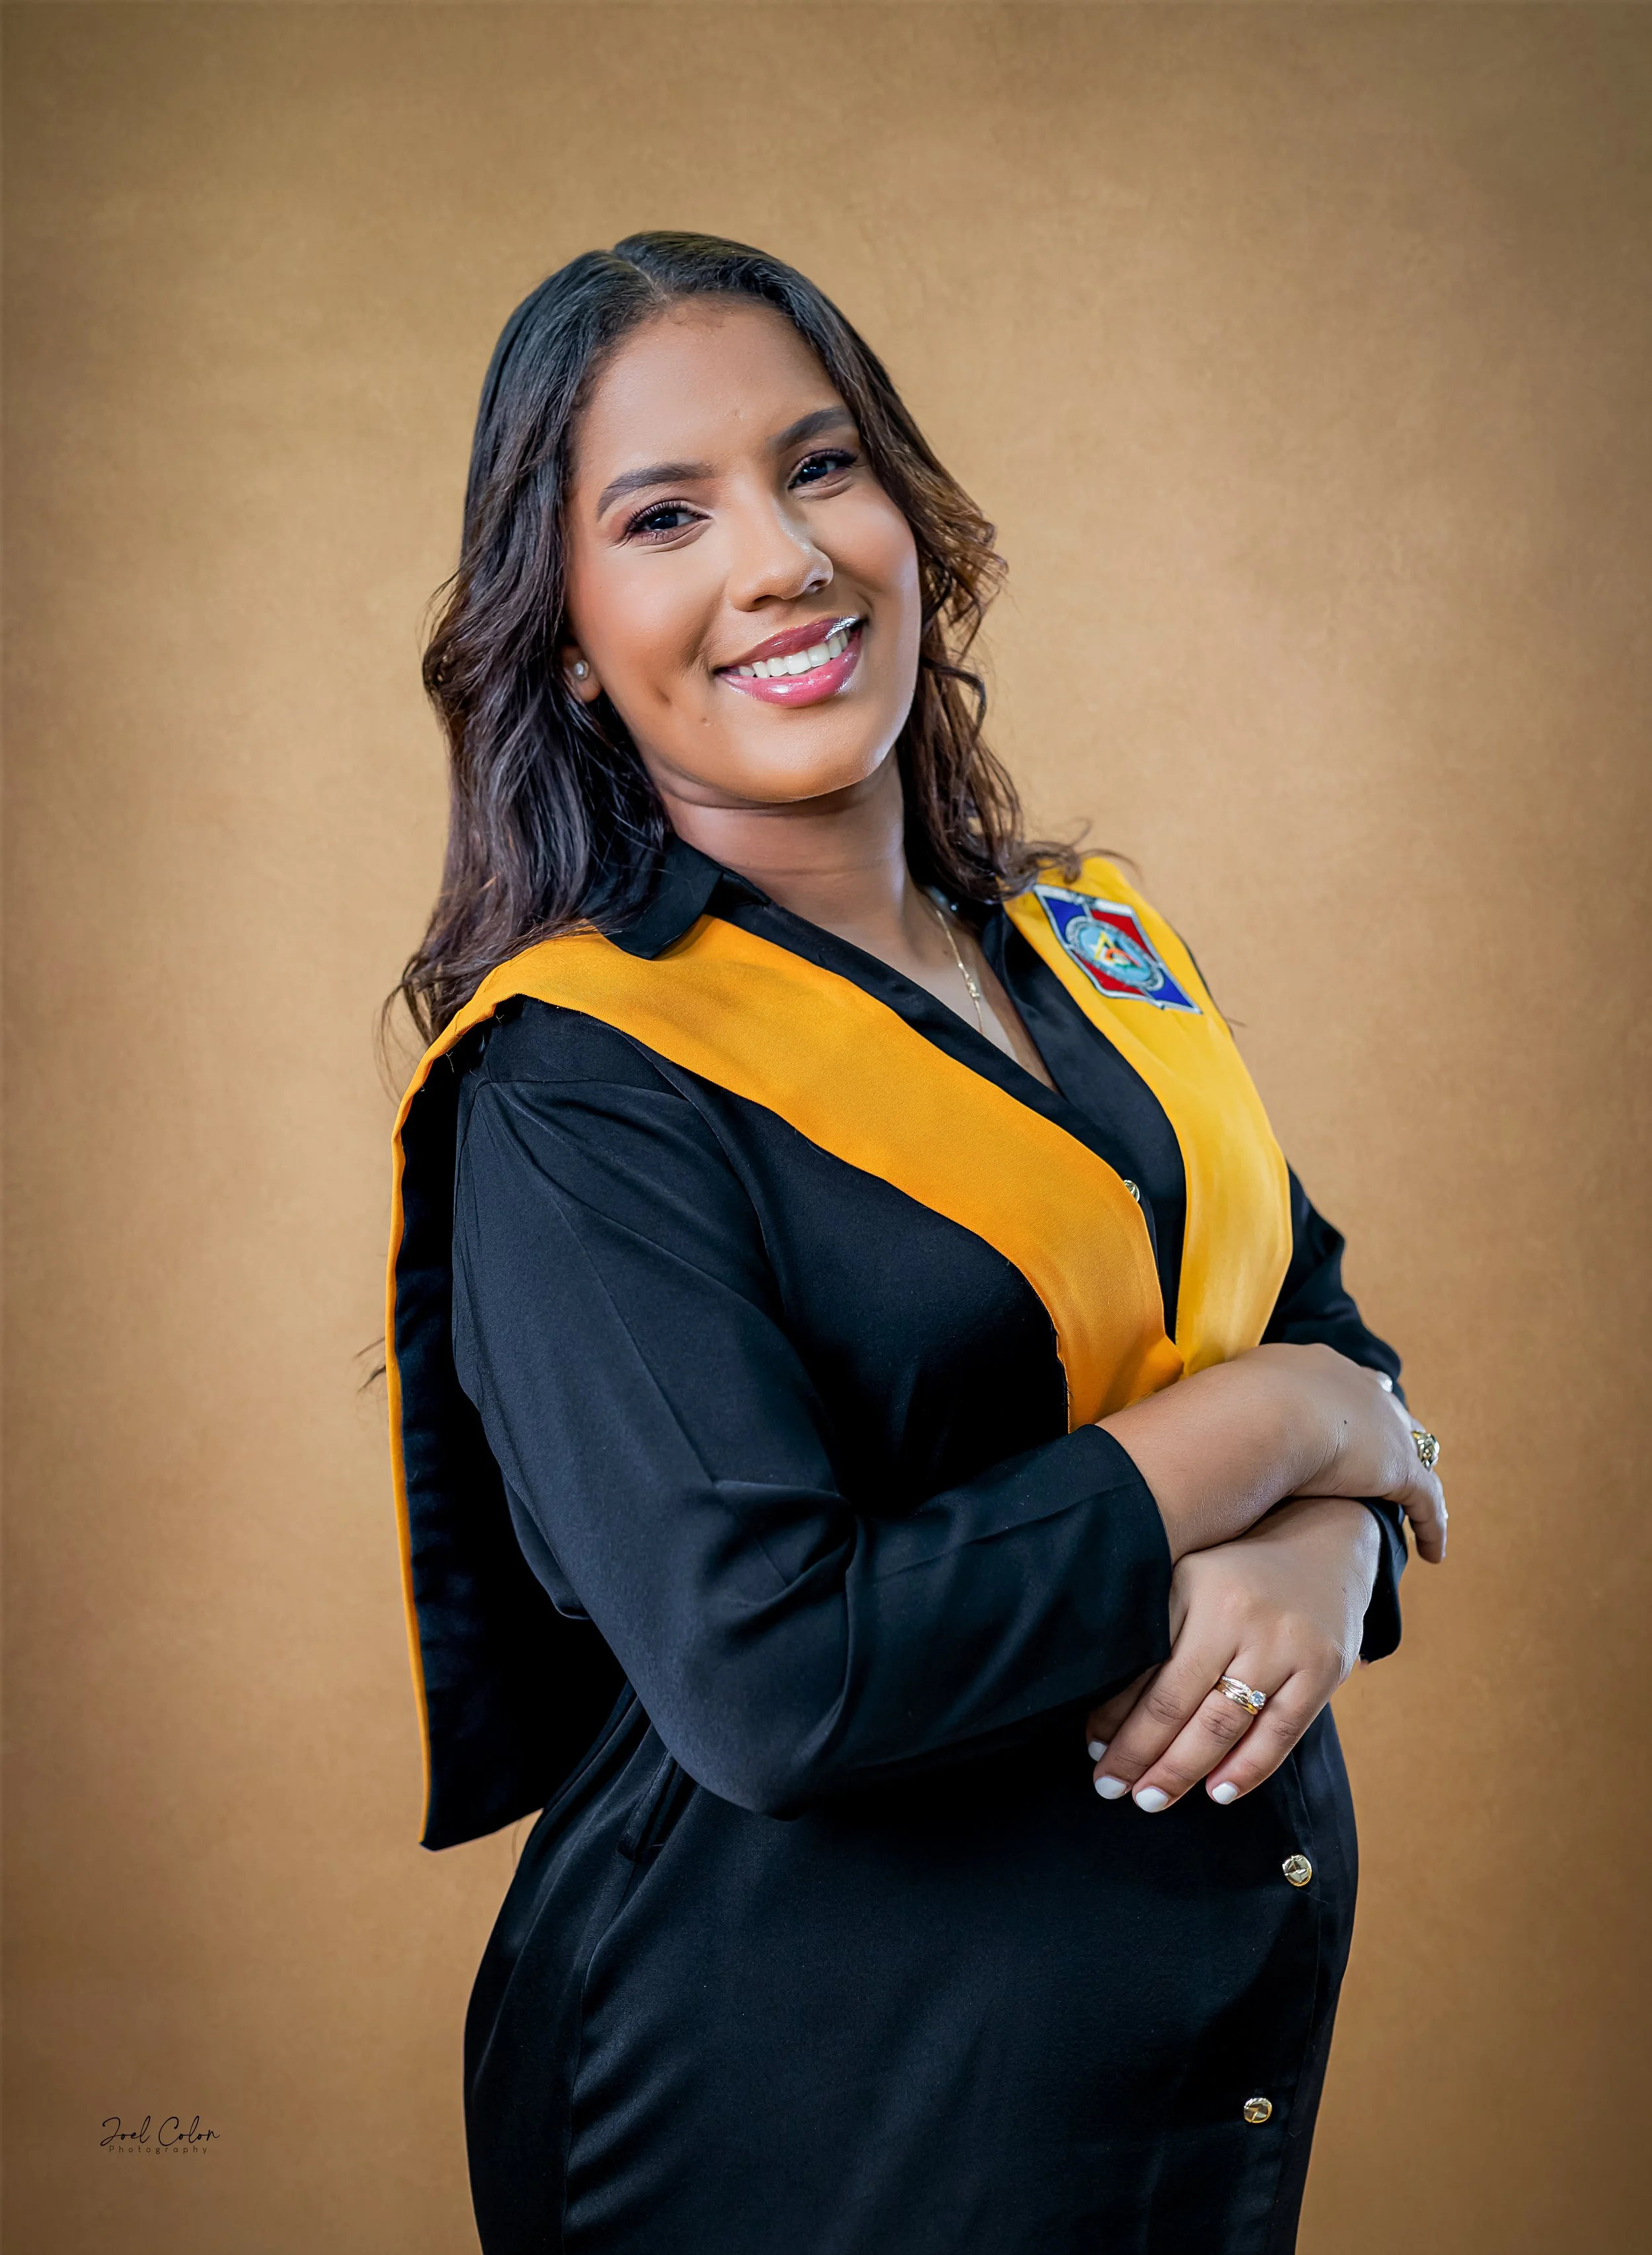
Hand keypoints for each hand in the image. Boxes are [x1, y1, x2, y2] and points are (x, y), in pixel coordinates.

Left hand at [1082, 1497, 1378, 1810]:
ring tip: (1150, 1799)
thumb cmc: (1236, 1574)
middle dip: (1139, 1754)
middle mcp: (1238, 1613)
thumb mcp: (1189, 1580)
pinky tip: (1216, 1793)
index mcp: (1193, 1585)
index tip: (1092, 1750)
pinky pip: (1281, 1732)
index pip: (1145, 1668)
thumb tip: (1105, 1713)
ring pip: (1224, 1724)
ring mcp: (1285, 1643)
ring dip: (1182, 1770)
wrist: (1325, 1542)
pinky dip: (1247, 1769)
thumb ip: (1155, 1632)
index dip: (1115, 1717)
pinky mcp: (1324, 1668)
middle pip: (1178, 1702)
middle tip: (1109, 1787)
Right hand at [1100, 1342, 1446, 1563]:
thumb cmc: (1215, 1418)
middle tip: (1380, 1450)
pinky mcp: (1397, 1465)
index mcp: (1299, 1364)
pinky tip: (1434, 1550)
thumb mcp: (1202, 1413)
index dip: (1332, 1398)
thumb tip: (1138, 1451)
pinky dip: (1432, 1523)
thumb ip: (1188, 1430)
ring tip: (1409, 1503)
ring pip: (1407, 1447)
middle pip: (1376, 1401)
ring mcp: (1378, 1422)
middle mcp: (1346, 1382)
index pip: (1326, 1376)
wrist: (1254, 1419)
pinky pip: (1426, 1499)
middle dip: (1381, 1423)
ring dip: (1407, 1473)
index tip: (1333, 1416)